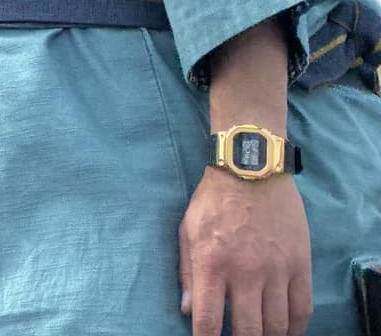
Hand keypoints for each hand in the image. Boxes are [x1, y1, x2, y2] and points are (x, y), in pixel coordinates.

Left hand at [178, 167, 310, 335]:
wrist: (252, 170)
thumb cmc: (213, 200)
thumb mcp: (187, 230)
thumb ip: (186, 273)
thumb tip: (187, 311)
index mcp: (211, 263)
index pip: (209, 319)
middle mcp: (245, 272)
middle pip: (248, 330)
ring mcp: (276, 270)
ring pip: (277, 324)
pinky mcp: (299, 264)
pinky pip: (303, 307)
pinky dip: (296, 326)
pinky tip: (287, 331)